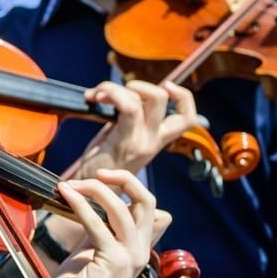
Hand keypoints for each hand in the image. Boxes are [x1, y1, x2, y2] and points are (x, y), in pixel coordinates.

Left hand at [51, 169, 170, 277]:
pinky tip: (65, 195)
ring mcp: (131, 256)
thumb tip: (97, 201)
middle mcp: (141, 249)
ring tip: (71, 185)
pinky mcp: (114, 262)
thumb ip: (100, 228)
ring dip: (95, 189)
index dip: (129, 185)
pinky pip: (98, 224)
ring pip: (123, 208)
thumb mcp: (93, 250)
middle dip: (124, 179)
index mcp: (139, 245)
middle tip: (97, 173)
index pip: (149, 205)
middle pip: (148, 201)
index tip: (101, 178)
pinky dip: (79, 205)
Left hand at [77, 80, 197, 177]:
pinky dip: (111, 93)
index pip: (187, 118)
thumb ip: (126, 119)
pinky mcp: (127, 142)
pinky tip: (93, 99)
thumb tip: (119, 94)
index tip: (165, 85)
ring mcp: (143, 142)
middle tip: (112, 91)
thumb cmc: (99, 163)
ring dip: (116, 88)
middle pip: (163, 99)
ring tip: (97, 96)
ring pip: (147, 99)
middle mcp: (154, 141)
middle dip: (138, 84)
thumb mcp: (119, 137)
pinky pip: (129, 107)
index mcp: (156, 140)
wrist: (89, 193)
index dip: (183, 96)